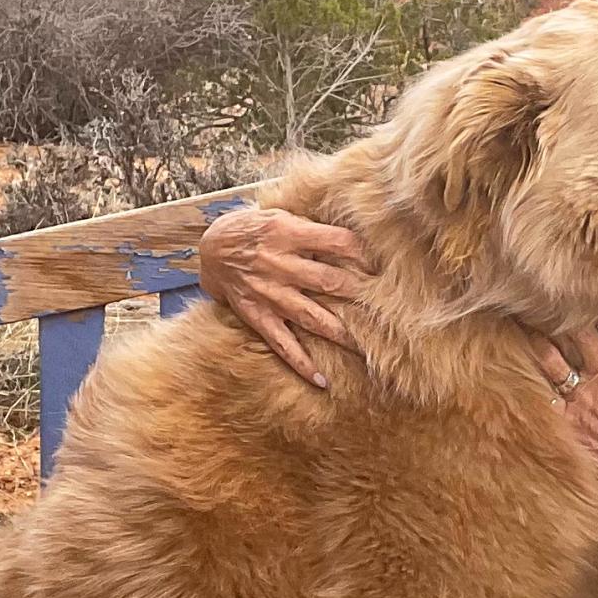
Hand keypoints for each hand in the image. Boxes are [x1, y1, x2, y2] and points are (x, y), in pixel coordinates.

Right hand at [198, 207, 373, 386]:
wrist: (211, 249)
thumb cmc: (255, 229)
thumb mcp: (282, 216)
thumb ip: (311, 229)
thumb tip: (353, 239)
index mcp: (289, 233)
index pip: (337, 241)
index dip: (362, 253)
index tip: (380, 265)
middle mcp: (280, 265)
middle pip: (329, 281)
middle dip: (359, 293)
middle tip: (386, 306)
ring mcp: (269, 294)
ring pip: (313, 317)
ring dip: (341, 334)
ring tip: (366, 347)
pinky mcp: (258, 316)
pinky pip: (282, 344)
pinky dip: (302, 364)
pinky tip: (322, 381)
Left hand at [532, 324, 597, 584]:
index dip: (597, 309)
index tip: (585, 301)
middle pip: (575, 330)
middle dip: (560, 314)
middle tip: (544, 301)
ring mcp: (582, 396)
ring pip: (550, 356)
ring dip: (537, 338)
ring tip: (523, 324)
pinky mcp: (568, 420)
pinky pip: (545, 392)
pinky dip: (535, 380)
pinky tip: (518, 369)